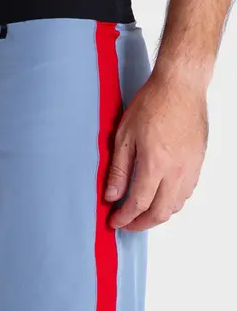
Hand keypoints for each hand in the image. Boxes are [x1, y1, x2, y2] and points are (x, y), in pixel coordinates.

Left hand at [105, 71, 207, 230]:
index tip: (114, 221)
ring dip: (157, 214)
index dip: (125, 217)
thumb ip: (118, 170)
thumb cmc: (152, 104)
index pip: (138, 204)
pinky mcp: (198, 162)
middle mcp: (177, 170)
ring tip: (140, 213)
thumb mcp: (124, 136)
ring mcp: (191, 167)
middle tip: (126, 224)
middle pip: (160, 212)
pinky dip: (171, 202)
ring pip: (176, 205)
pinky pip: (186, 193)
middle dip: (140, 224)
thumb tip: (111, 196)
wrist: (181, 86)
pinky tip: (159, 197)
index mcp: (155, 164)